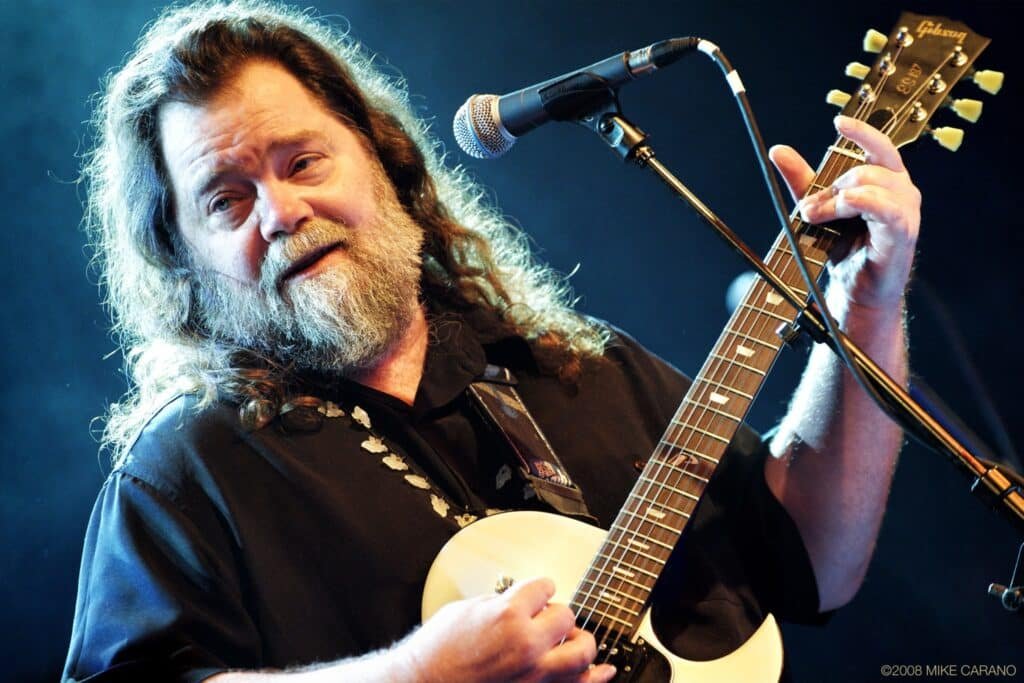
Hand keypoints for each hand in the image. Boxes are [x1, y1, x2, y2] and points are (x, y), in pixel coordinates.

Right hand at [400, 577, 616, 682]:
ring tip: (569, 641)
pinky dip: (596, 678)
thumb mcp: (468, 609)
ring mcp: (535, 675)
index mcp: (508, 614)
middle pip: (567, 616)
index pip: (545, 587)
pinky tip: (604, 670)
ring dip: (578, 642)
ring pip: (583, 652)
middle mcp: (527, 644)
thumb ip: (502, 602)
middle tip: (545, 619)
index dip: (538, 590)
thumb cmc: (437, 652)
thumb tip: (521, 600)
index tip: (536, 594)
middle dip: (556, 615)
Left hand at [769, 115, 920, 313]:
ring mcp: (906, 212)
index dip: (862, 131)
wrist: (853, 292)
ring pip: (872, 183)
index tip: (838, 122)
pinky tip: (840, 210)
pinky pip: (885, 207)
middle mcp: (902, 192)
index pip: (880, 145)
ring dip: (836, 198)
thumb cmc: (843, 250)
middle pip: (867, 167)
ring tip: (817, 217)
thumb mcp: (819, 208)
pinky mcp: (902, 233)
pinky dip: (858, 204)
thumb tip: (779, 150)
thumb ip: (803, 180)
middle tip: (808, 208)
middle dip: (831, 185)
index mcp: (887, 181)